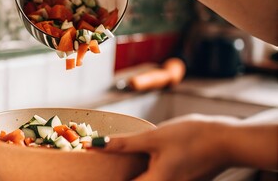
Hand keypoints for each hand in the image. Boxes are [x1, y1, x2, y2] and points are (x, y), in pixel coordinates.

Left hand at [100, 114, 239, 180]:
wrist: (227, 141)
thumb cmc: (192, 137)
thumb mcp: (153, 138)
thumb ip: (122, 144)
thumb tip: (94, 144)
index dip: (102, 180)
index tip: (87, 173)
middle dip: (115, 175)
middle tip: (101, 162)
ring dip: (129, 173)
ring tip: (115, 159)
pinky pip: (155, 179)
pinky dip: (143, 171)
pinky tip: (138, 158)